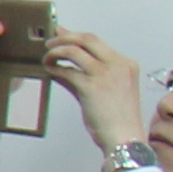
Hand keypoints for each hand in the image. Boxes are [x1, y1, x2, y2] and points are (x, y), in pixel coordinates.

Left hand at [55, 31, 146, 155]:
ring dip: (55, 51)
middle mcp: (118, 64)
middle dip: (63, 37)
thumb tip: (61, 65)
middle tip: (49, 43)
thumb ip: (84, 75)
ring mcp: (106, 74)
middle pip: (86, 38)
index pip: (96, 42)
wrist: (124, 137)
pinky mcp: (92, 86)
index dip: (74, 36)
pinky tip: (49, 71)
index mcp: (126, 64)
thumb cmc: (116, 119)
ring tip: (47, 58)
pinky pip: (66, 70)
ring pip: (73, 49)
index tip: (60, 34)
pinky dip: (54, 68)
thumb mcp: (106, 90)